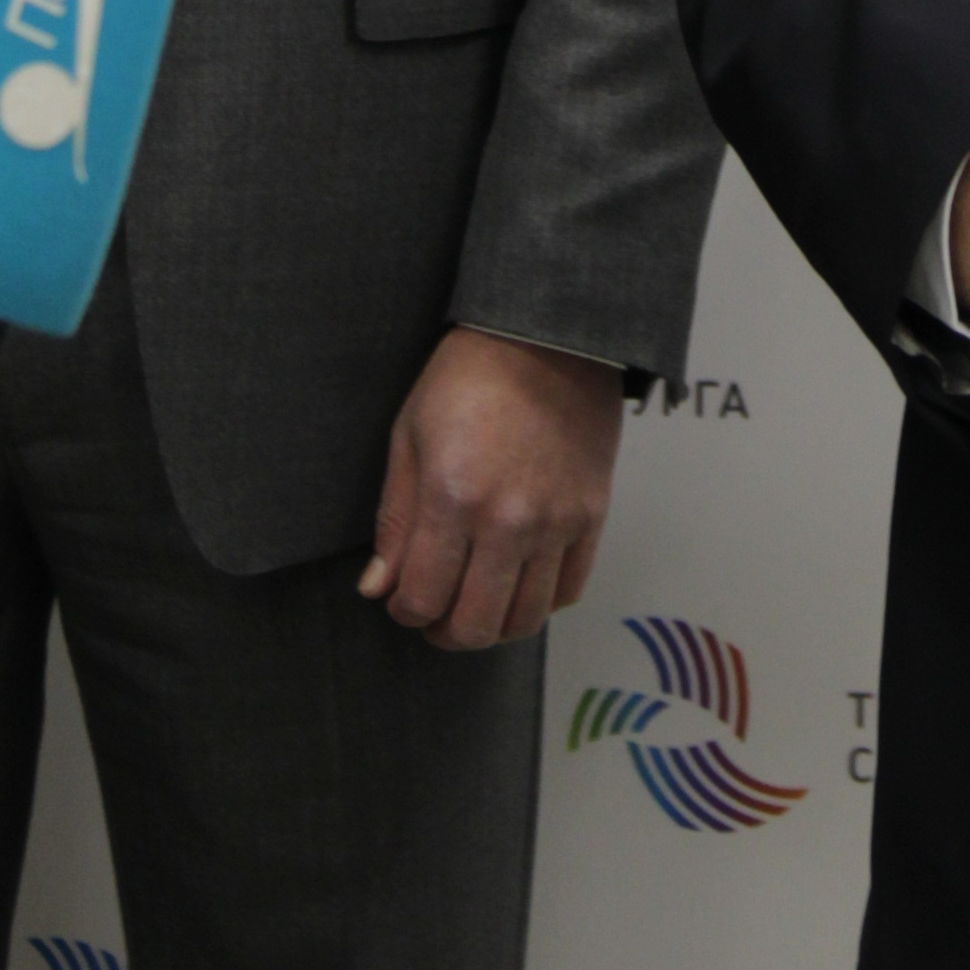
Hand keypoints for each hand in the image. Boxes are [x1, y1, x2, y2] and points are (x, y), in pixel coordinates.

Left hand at [361, 325, 625, 651]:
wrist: (547, 337)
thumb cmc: (470, 377)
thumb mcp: (410, 438)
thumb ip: (396, 521)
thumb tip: (378, 586)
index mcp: (453, 498)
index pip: (422, 598)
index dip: (403, 610)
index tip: (401, 598)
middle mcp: (508, 521)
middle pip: (474, 625)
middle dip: (444, 632)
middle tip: (434, 616)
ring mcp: (556, 522)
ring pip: (524, 619)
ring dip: (492, 626)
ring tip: (476, 604)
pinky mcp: (591, 516)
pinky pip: (568, 590)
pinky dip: (540, 602)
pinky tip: (518, 582)